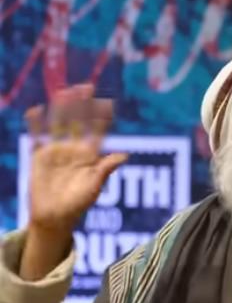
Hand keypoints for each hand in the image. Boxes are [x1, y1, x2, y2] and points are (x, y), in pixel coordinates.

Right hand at [20, 84, 126, 280]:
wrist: (54, 216)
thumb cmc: (78, 204)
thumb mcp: (94, 187)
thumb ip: (106, 169)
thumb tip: (125, 155)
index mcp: (90, 156)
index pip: (97, 132)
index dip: (102, 118)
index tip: (107, 102)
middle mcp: (74, 149)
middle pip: (78, 122)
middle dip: (82, 105)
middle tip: (86, 86)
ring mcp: (57, 151)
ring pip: (59, 125)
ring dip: (62, 108)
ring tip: (64, 91)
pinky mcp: (40, 156)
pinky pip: (38, 137)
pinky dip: (36, 124)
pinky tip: (36, 110)